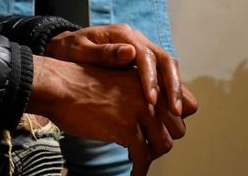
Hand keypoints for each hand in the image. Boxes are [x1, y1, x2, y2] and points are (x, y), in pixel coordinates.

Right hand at [29, 55, 188, 175]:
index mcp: (149, 82)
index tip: (164, 130)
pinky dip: (140, 169)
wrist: (59, 86)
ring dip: (152, 154)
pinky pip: (143, 157)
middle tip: (148, 145)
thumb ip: (138, 93)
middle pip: (178, 128)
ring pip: (164, 144)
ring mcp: (139, 112)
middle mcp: (149, 95)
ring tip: (139, 157)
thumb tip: (153, 113)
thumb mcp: (118, 81)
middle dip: (163, 139)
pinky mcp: (126, 129)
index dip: (177, 120)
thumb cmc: (81, 84)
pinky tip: (135, 174)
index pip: (188, 104)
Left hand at [45, 24, 194, 117]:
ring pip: (167, 67)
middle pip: (164, 59)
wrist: (64, 49)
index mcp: (122, 34)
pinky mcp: (141, 64)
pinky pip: (161, 75)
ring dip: (175, 89)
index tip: (152, 100)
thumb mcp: (79, 50)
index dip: (151, 78)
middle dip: (173, 85)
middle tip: (176, 111)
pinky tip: (169, 110)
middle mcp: (136, 40)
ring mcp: (141, 51)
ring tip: (177, 113)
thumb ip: (102, 52)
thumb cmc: (69, 50)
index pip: (145, 54)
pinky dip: (168, 90)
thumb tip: (130, 52)